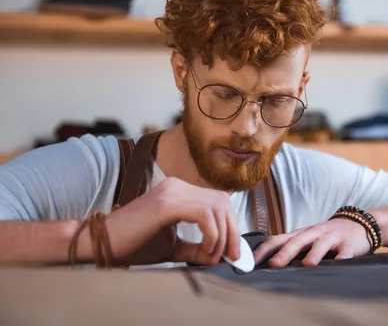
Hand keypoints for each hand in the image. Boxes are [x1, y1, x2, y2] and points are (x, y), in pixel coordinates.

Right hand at [78, 177, 239, 265]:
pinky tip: (205, 250)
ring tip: (210, 255)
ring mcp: (172, 191)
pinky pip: (204, 215)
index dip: (232, 225)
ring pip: (218, 207)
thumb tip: (220, 255)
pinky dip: (211, 234)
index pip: (219, 201)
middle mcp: (178, 185)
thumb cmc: (132, 244)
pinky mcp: (166, 203)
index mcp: (179, 191)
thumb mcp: (172, 247)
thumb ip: (196, 248)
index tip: (232, 251)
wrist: (100, 243)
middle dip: (232, 231)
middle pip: (223, 202)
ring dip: (222, 236)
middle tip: (229, 256)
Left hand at [253, 218, 371, 267]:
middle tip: (274, 264)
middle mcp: (313, 233)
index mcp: (300, 234)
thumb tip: (264, 264)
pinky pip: (345, 250)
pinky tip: (340, 262)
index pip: (278, 239)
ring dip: (314, 253)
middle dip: (285, 253)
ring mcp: (331, 237)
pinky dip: (343, 256)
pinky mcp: (348, 243)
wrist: (357, 224)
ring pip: (321, 243)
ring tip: (308, 264)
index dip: (264, 250)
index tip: (252, 262)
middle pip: (297, 241)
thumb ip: (289, 248)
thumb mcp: (306, 239)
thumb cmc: (325, 236)